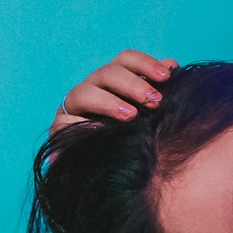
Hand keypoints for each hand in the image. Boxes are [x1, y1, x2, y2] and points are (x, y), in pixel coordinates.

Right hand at [50, 50, 178, 137]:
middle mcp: (92, 88)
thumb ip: (157, 89)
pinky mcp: (61, 128)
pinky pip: (65, 122)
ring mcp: (74, 107)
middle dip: (133, 85)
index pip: (126, 61)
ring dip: (109, 102)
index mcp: (113, 81)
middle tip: (154, 101)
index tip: (167, 76)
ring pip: (84, 93)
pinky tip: (99, 131)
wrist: (109, 171)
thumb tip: (172, 64)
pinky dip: (81, 124)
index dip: (145, 64)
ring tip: (130, 116)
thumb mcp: (148, 114)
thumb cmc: (132, 137)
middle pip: (107, 72)